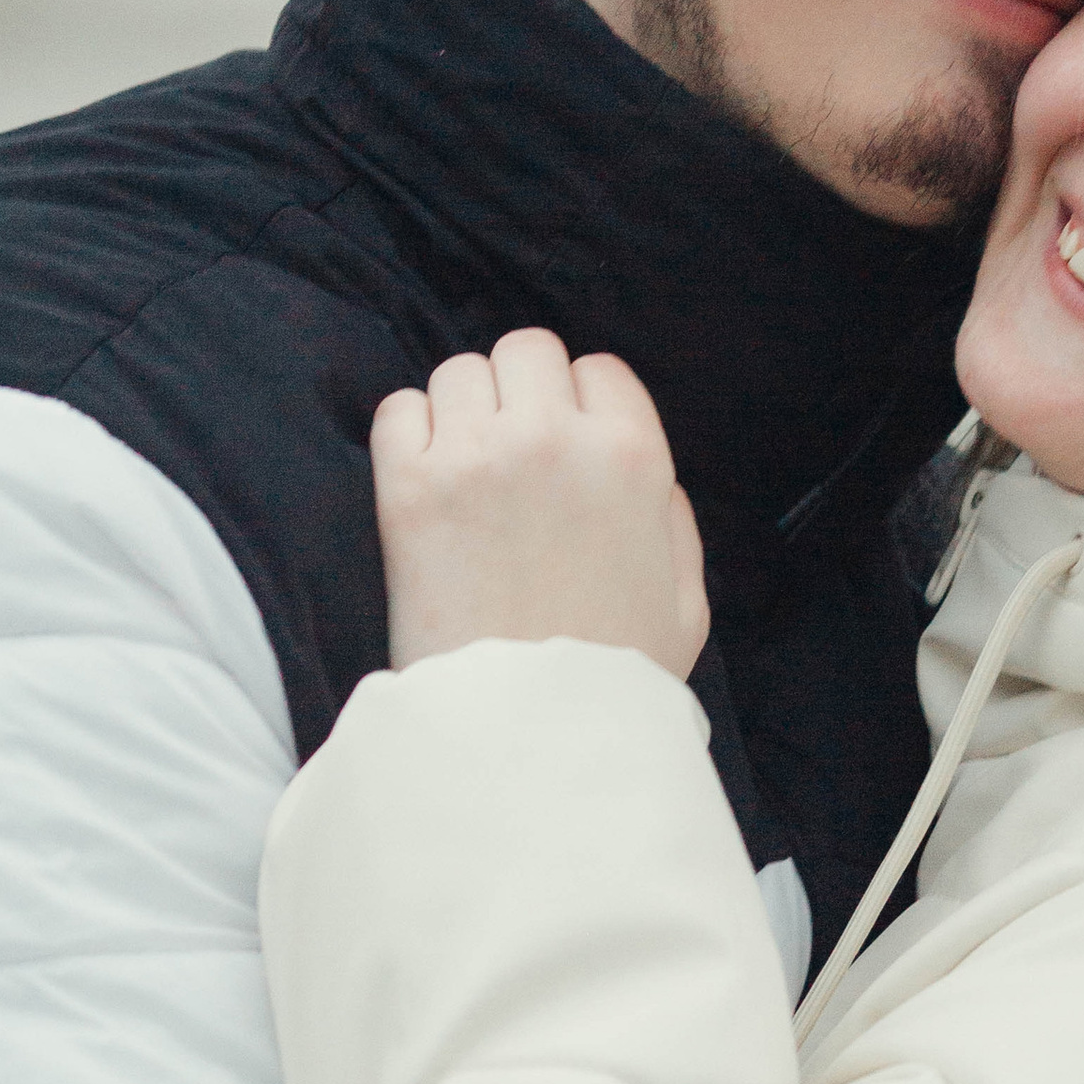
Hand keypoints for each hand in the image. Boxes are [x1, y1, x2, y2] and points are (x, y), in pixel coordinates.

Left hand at [371, 329, 709, 679]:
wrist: (526, 734)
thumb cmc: (612, 678)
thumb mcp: (686, 601)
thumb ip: (674, 523)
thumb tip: (648, 479)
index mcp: (632, 457)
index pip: (598, 369)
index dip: (582, 407)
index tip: (566, 450)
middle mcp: (554, 439)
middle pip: (525, 350)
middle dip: (520, 393)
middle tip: (510, 454)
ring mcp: (476, 457)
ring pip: (459, 372)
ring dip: (462, 412)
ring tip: (466, 473)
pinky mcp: (408, 489)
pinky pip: (397, 410)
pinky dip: (407, 436)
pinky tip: (425, 483)